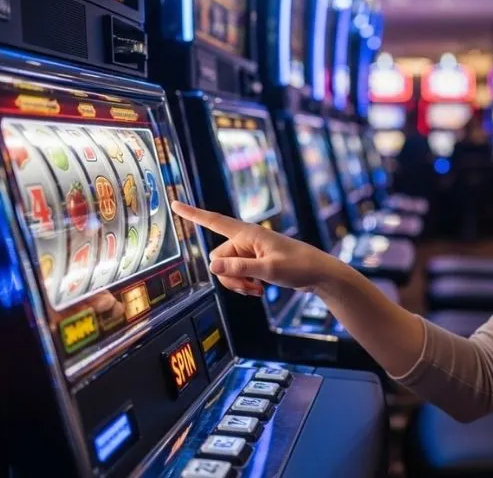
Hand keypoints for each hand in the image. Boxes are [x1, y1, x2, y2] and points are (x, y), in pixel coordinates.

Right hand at [172, 201, 345, 296]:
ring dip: (237, 283)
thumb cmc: (299, 266)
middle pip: (218, 259)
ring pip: (226, 270)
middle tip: (250, 286)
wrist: (318, 274)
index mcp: (249, 233)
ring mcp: (249, 252)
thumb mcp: (268, 270)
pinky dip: (243, 285)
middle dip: (228, 276)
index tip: (174, 203)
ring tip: (257, 289)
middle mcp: (246, 240)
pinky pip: (236, 275)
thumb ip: (240, 268)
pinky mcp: (254, 263)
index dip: (193, 214)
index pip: (215, 221)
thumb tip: (213, 267)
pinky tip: (258, 290)